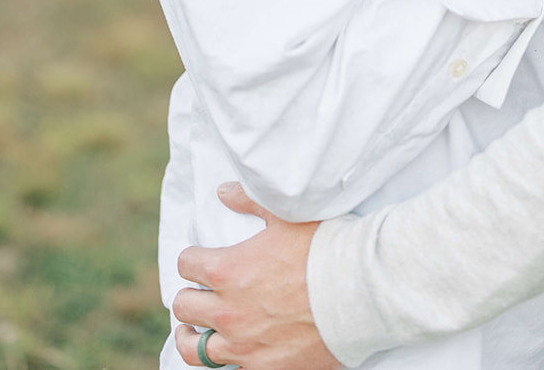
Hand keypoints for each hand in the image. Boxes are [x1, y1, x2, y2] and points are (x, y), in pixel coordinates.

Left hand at [173, 182, 338, 369]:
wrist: (359, 292)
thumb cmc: (323, 248)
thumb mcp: (285, 215)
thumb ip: (248, 200)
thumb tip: (223, 191)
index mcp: (227, 271)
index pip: (187, 263)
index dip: (193, 258)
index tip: (199, 258)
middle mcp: (228, 311)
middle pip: (184, 305)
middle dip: (190, 294)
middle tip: (197, 292)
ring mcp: (244, 344)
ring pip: (195, 349)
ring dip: (192, 335)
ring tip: (193, 330)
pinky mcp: (264, 368)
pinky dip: (228, 359)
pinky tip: (232, 350)